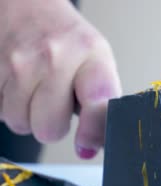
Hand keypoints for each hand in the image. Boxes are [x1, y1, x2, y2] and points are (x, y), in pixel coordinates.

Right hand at [0, 0, 120, 158]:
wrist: (27, 6)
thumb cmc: (67, 39)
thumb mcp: (97, 61)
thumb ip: (100, 104)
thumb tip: (92, 147)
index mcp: (90, 54)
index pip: (98, 105)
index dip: (92, 133)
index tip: (87, 145)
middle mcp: (54, 57)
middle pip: (49, 128)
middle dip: (54, 124)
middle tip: (58, 104)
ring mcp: (18, 63)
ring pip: (21, 124)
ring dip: (30, 116)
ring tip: (38, 90)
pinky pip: (0, 112)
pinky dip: (10, 106)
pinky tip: (21, 85)